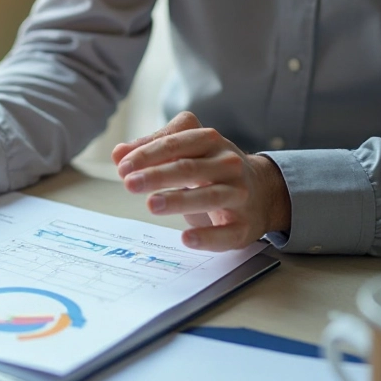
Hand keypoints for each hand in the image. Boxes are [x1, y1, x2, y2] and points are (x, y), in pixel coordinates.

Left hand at [111, 111, 290, 251]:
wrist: (263, 192)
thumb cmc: (212, 169)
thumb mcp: (185, 152)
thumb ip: (151, 150)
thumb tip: (118, 154)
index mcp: (209, 141)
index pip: (176, 142)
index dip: (148, 153)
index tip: (122, 166)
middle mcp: (228, 163)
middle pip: (190, 168)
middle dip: (158, 175)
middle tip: (129, 184)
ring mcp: (239, 194)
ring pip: (210, 196)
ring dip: (179, 201)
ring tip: (152, 205)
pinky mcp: (245, 225)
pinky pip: (227, 232)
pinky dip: (207, 237)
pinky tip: (186, 238)